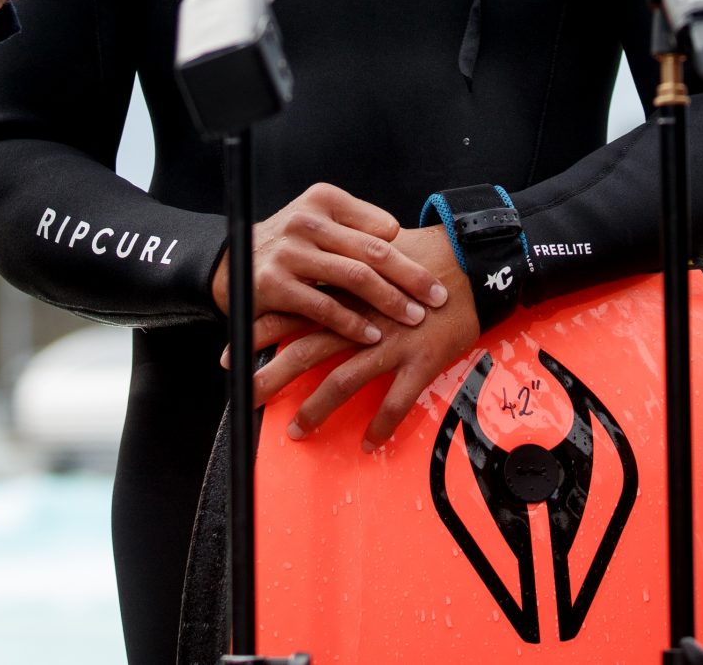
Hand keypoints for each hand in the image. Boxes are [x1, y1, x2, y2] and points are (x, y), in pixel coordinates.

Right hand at [210, 182, 447, 349]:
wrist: (232, 263)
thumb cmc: (290, 245)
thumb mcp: (320, 220)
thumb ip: (356, 225)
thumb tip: (401, 235)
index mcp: (323, 200)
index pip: (378, 227)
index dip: (411, 253)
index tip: (436, 272)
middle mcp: (306, 221)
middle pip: (373, 252)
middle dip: (411, 277)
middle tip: (438, 297)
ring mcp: (289, 253)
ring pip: (354, 278)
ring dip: (390, 301)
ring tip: (414, 317)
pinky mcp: (275, 285)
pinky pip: (324, 308)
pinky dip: (352, 324)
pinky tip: (372, 335)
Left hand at [245, 223, 479, 449]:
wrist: (471, 264)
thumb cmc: (422, 262)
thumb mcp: (375, 258)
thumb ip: (341, 277)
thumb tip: (310, 290)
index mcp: (347, 294)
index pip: (292, 314)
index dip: (259, 335)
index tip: (231, 356)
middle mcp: (362, 319)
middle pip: (306, 351)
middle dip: (271, 376)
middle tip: (246, 397)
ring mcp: (391, 342)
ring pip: (343, 381)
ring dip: (316, 409)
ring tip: (294, 431)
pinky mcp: (421, 361)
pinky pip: (396, 401)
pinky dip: (381, 425)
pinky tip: (368, 443)